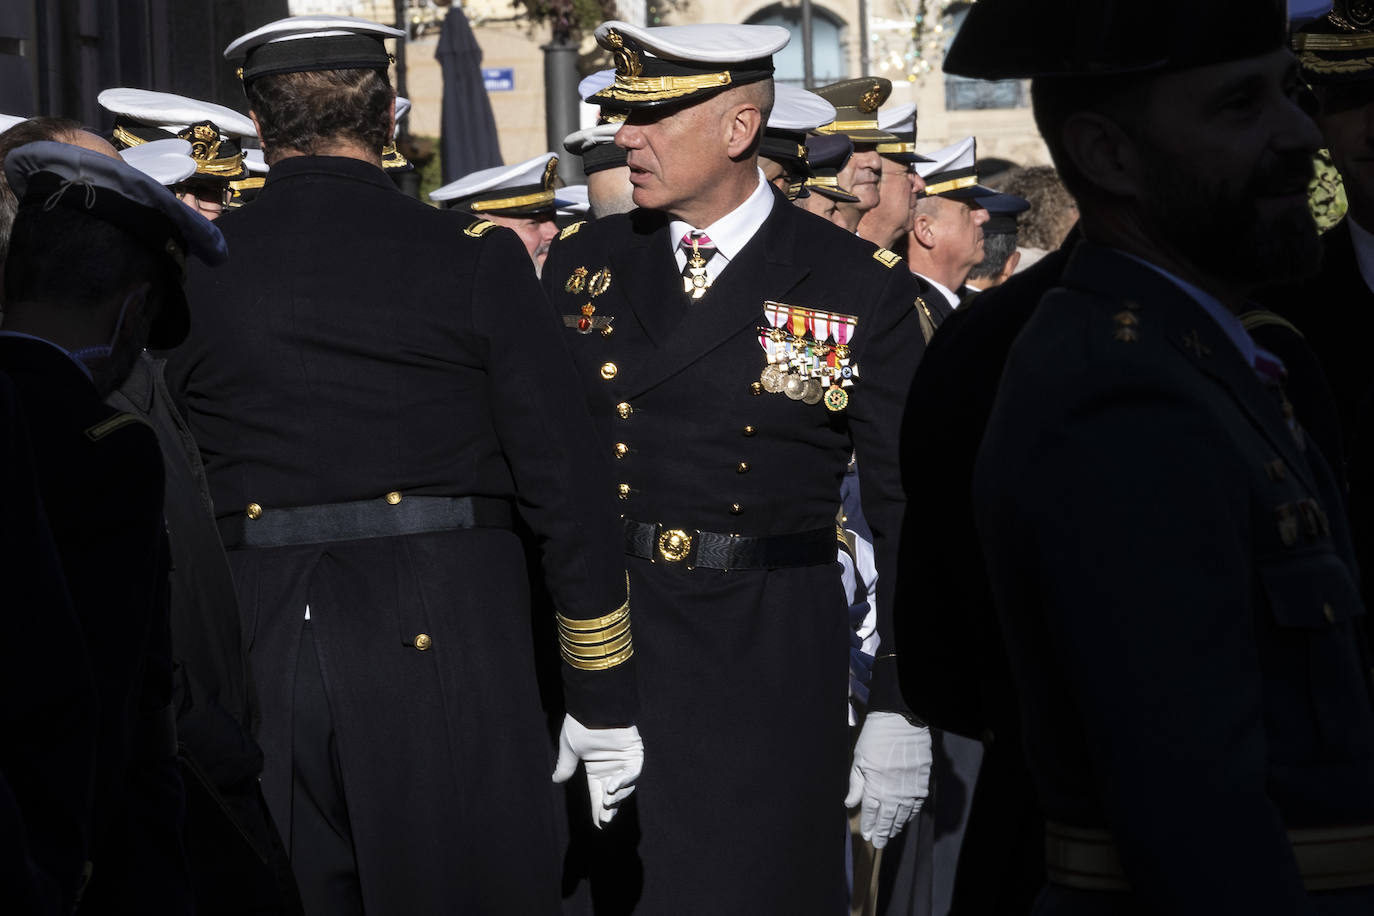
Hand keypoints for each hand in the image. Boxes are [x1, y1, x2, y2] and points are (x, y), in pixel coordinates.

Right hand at [551, 714, 643, 827]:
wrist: (594, 706)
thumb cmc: (581, 724)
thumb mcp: (570, 749)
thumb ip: (566, 765)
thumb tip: (556, 780)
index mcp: (596, 768)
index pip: (597, 794)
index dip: (597, 810)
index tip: (598, 826)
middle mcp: (611, 767)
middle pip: (612, 794)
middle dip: (609, 809)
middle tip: (605, 821)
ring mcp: (623, 761)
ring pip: (624, 787)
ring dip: (617, 796)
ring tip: (607, 800)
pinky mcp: (634, 753)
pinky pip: (633, 773)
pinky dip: (625, 782)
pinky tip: (613, 787)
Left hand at [845, 711, 931, 847]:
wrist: (902, 722)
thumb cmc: (876, 738)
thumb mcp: (859, 760)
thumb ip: (855, 784)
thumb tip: (849, 804)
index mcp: (876, 787)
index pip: (871, 813)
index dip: (868, 825)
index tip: (866, 835)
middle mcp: (894, 793)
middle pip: (887, 818)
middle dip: (882, 832)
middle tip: (878, 843)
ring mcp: (910, 789)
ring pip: (903, 815)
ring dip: (896, 826)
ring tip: (890, 834)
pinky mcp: (923, 783)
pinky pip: (917, 805)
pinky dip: (910, 814)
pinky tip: (906, 819)